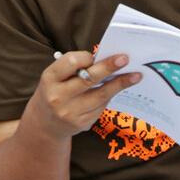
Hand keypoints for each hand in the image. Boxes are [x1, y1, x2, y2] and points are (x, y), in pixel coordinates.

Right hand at [23, 51, 139, 140]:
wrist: (44, 124)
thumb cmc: (55, 91)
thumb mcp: (56, 77)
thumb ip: (75, 68)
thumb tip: (106, 59)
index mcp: (50, 79)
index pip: (70, 63)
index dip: (85, 58)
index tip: (96, 55)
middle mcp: (58, 97)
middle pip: (89, 79)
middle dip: (109, 68)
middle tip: (125, 59)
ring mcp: (70, 112)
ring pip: (101, 95)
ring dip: (120, 84)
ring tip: (135, 76)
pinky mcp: (81, 123)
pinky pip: (101, 106)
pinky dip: (110, 96)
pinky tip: (119, 89)